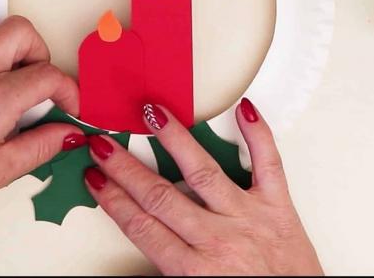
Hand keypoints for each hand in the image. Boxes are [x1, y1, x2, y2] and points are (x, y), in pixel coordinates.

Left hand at [0, 16, 82, 241]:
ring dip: (8, 46)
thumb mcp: (2, 171)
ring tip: (8, 79)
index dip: (68, 89)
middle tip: (38, 81)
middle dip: (40, 52)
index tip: (67, 105)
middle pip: (20, 31)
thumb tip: (71, 132)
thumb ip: (44, 145)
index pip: (47, 74)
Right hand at [83, 100, 322, 274]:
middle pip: (159, 196)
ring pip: (202, 172)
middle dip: (126, 168)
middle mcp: (217, 239)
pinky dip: (257, 135)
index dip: (112, 199)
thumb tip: (136, 249)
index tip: (95, 178)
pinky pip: (268, 164)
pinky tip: (244, 110)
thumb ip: (166, 267)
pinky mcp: (278, 205)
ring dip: (175, 140)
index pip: (141, 226)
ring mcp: (248, 217)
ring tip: (154, 116)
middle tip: (104, 144)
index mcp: (194, 270)